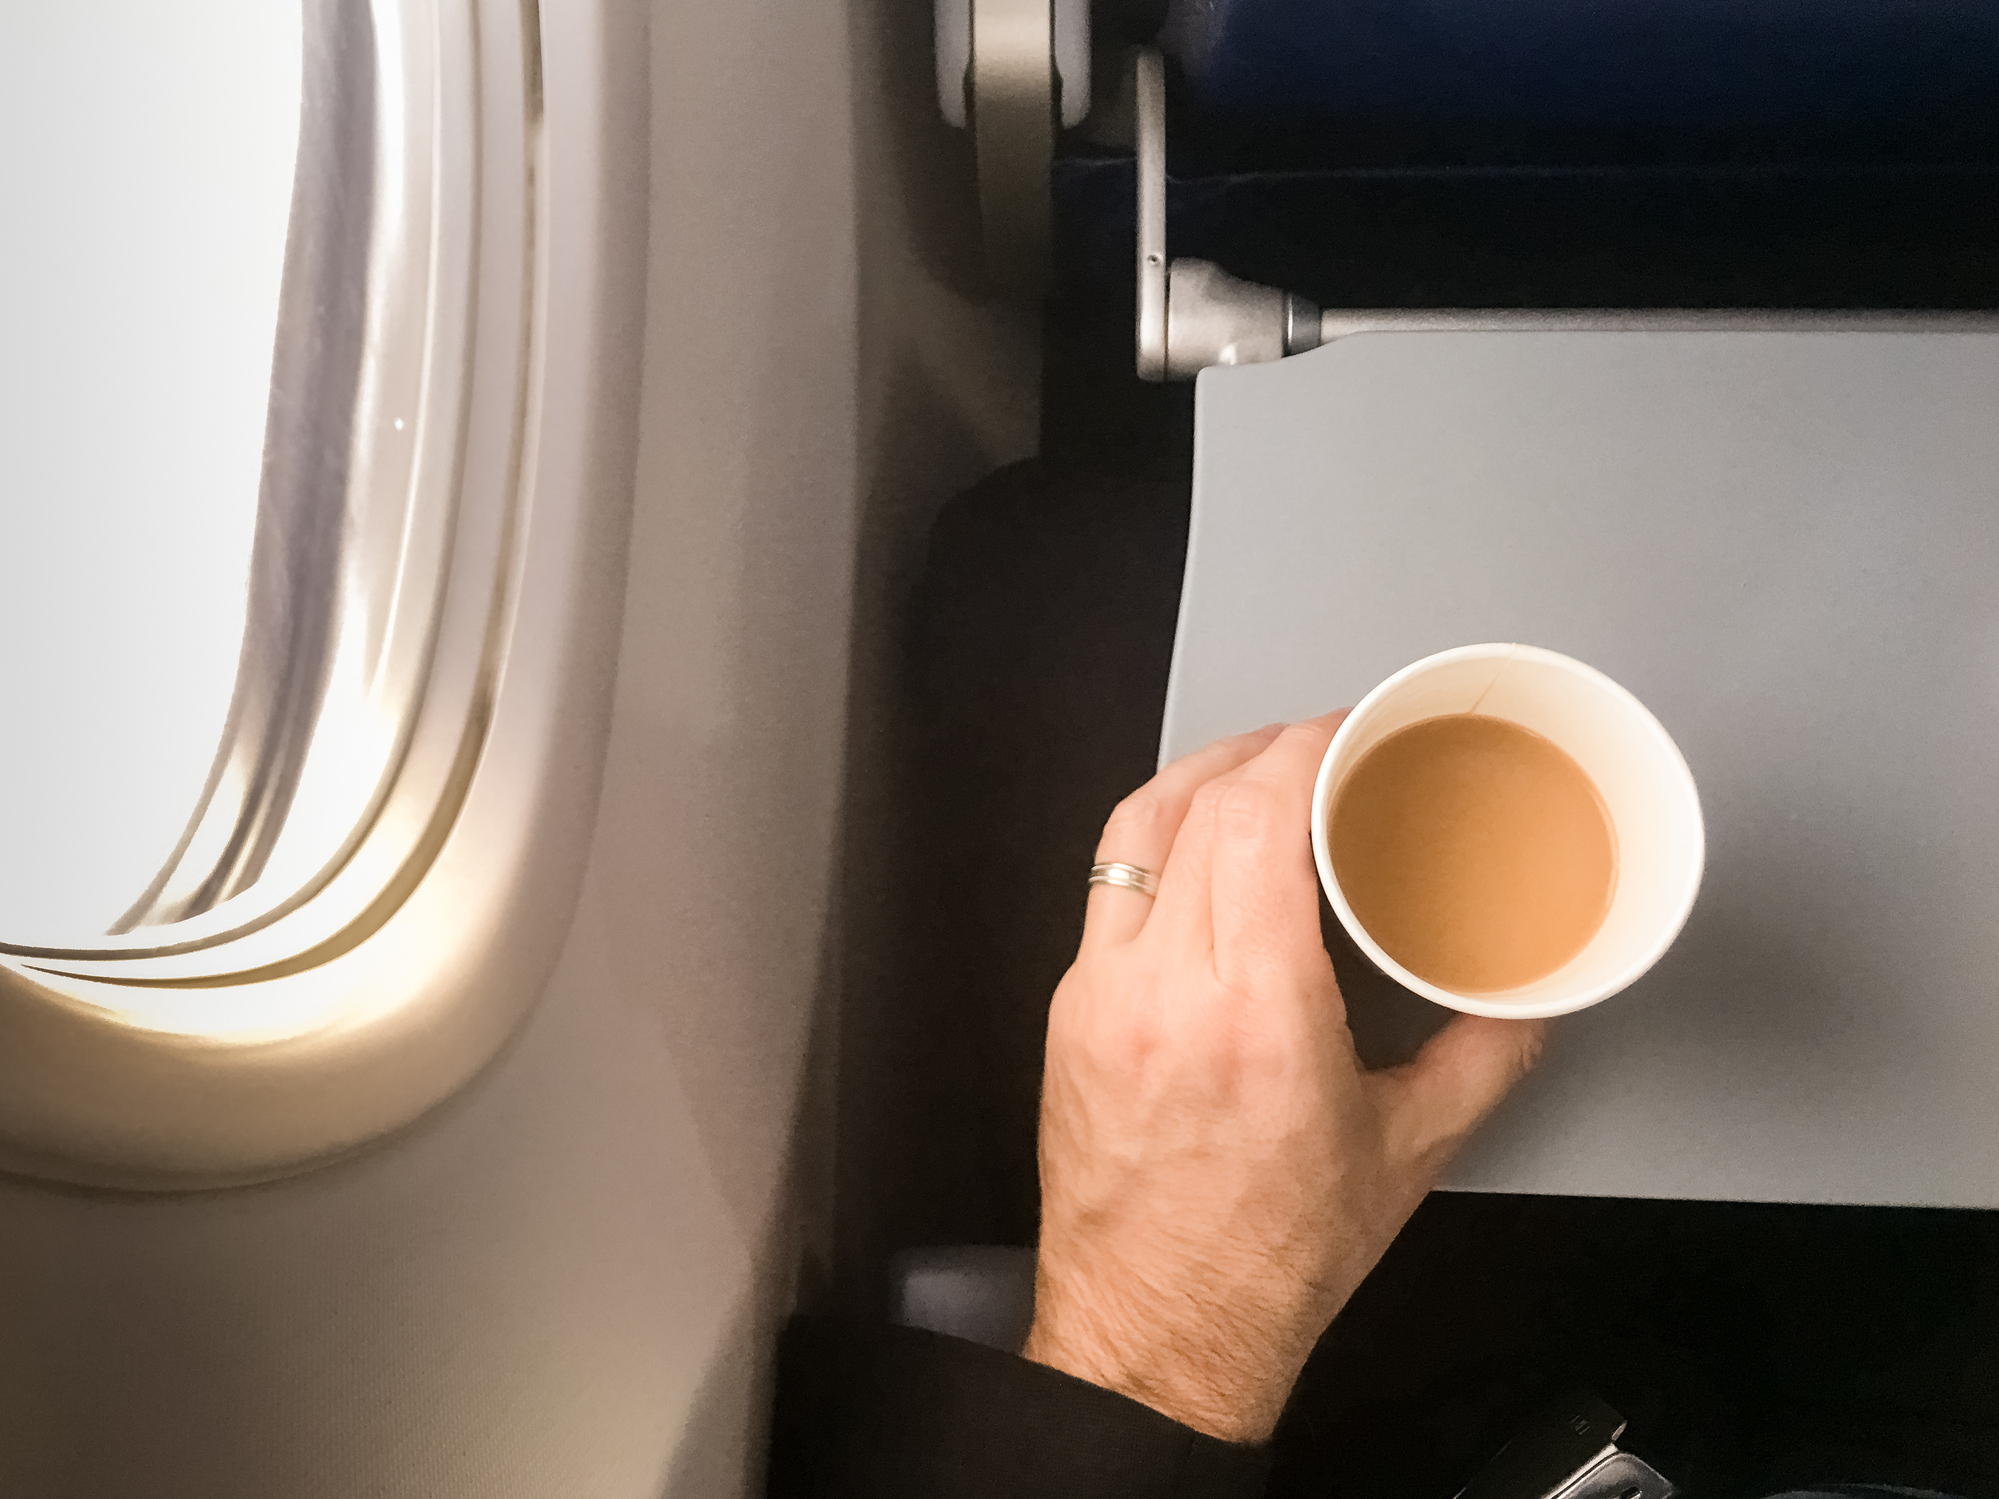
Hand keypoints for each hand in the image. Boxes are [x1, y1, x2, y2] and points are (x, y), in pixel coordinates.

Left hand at [1022, 714, 1545, 1444]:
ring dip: (1200, 778)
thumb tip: (1524, 994)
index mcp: (1251, 1012)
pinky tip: (1206, 853)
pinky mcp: (1068, 1014)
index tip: (1347, 731)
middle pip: (1196, 804)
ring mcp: (1098, 997)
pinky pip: (1109, 887)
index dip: (1305, 747)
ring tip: (1259, 771)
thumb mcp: (1407, 1151)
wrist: (1155, 1336)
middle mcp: (1159, 989)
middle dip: (1265, 749)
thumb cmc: (1266, 1262)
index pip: (1257, 817)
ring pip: (1133, 831)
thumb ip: (1484, 1055)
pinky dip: (1162, 842)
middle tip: (1323, 747)